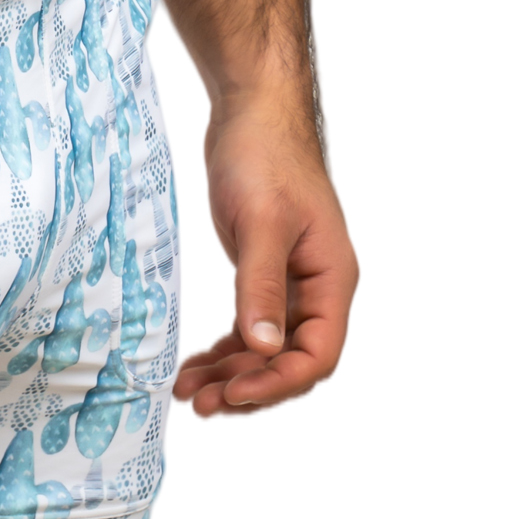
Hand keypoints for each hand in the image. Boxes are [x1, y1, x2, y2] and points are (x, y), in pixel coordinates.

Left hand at [173, 99, 356, 415]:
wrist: (251, 114)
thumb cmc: (264, 159)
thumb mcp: (262, 224)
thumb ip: (261, 286)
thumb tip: (263, 346)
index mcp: (331, 280)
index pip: (317, 355)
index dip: (276, 381)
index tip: (232, 394)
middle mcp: (316, 288)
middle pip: (289, 359)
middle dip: (246, 385)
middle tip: (199, 403)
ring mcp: (289, 282)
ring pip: (264, 346)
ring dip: (230, 372)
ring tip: (187, 391)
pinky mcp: (261, 271)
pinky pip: (248, 325)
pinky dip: (223, 348)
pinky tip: (194, 364)